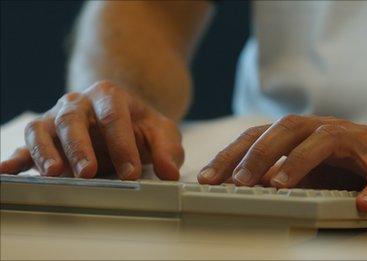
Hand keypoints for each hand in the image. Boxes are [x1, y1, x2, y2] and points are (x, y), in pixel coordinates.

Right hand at [0, 81, 183, 179]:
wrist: (120, 118)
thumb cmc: (139, 126)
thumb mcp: (161, 132)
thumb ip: (168, 149)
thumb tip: (170, 173)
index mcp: (109, 96)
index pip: (114, 117)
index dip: (122, 145)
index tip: (131, 173)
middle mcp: (78, 103)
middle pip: (73, 119)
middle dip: (80, 147)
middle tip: (88, 172)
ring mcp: (56, 117)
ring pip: (42, 128)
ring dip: (45, 151)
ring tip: (53, 173)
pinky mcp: (43, 136)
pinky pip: (25, 144)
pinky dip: (15, 158)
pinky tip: (6, 171)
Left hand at [198, 115, 366, 211]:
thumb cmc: (349, 159)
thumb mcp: (309, 166)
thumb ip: (280, 171)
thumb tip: (243, 186)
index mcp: (302, 132)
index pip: (260, 136)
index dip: (232, 154)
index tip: (207, 178)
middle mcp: (324, 130)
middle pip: (287, 130)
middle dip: (258, 154)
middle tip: (236, 181)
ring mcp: (356, 143)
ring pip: (326, 141)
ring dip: (300, 162)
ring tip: (280, 186)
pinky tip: (361, 204)